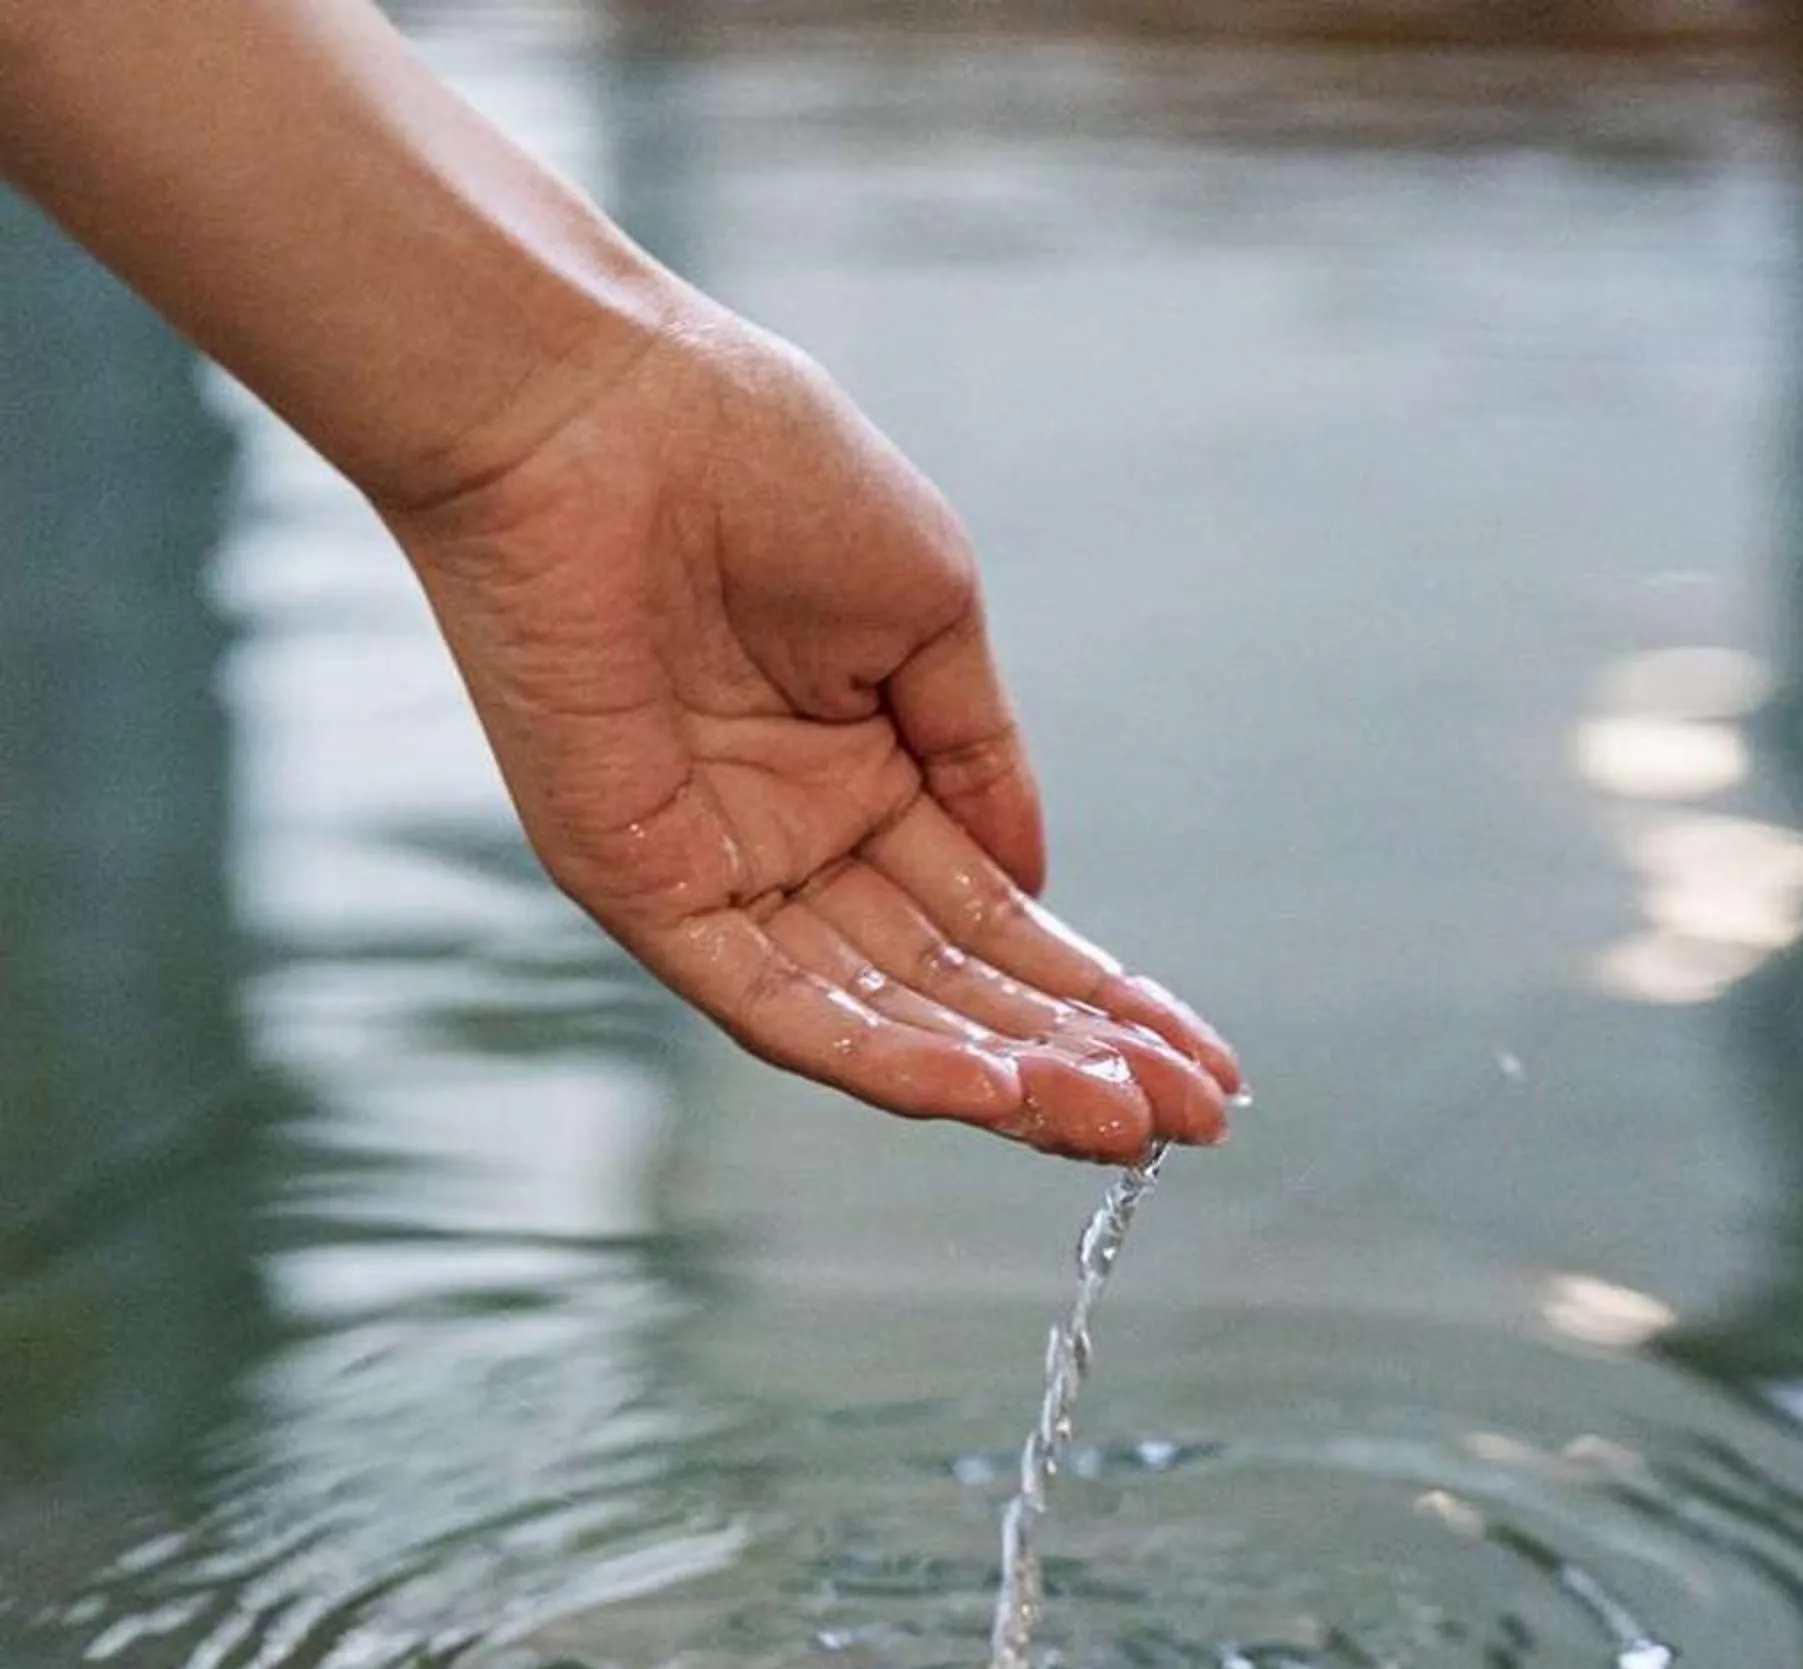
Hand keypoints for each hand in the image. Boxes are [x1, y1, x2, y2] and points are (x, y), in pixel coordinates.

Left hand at [382, 301, 1239, 1161]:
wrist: (598, 408)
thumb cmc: (756, 465)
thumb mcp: (929, 616)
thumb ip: (982, 758)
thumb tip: (1037, 884)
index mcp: (865, 772)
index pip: (999, 918)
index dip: (1103, 994)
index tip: (1201, 1063)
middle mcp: (795, 841)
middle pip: (956, 987)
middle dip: (1078, 1059)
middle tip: (1192, 1122)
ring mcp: (719, 873)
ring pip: (882, 1016)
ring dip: (1005, 1080)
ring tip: (1123, 1123)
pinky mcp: (641, 887)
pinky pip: (775, 1002)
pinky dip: (881, 1056)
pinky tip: (987, 1088)